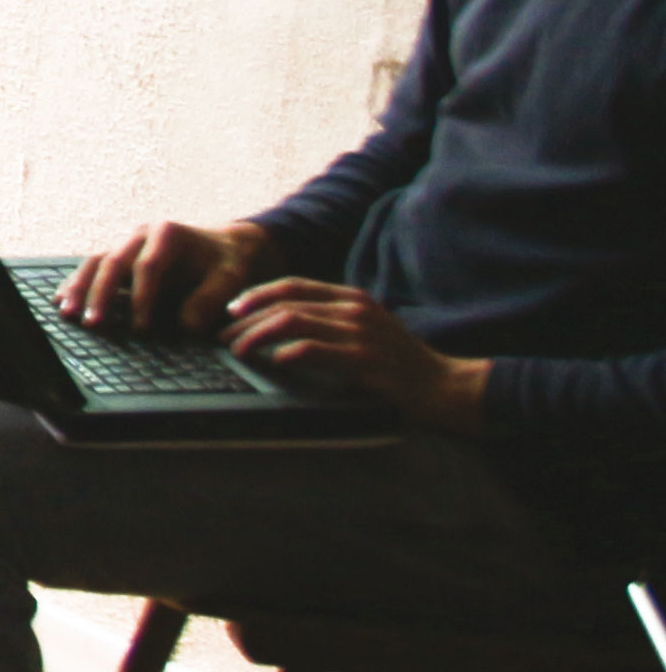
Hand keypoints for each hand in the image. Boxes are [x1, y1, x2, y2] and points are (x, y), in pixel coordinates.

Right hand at [56, 218, 275, 337]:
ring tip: (68, 313)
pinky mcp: (119, 256)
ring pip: (96, 262)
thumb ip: (211, 298)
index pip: (147, 266)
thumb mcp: (232, 278)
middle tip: (93, 323)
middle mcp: (140, 234)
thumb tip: (186, 324)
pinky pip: (93, 267)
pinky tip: (63, 300)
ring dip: (80, 289)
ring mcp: (126, 244)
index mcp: (167, 233)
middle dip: (100, 294)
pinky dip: (77, 284)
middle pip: (113, 262)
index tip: (140, 328)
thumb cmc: (227, 263)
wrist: (223, 247)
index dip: (142, 298)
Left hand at [220, 278, 490, 431]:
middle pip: (284, 303)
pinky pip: (315, 349)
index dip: (256, 295)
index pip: (292, 285)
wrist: (447, 387)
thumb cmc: (401, 364)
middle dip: (246, 320)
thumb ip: (330, 322)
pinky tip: (274, 362)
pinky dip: (288, 353)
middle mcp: (353, 308)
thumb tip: (279, 327)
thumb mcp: (365, 330)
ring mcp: (360, 333)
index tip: (231, 310)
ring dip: (256, 336)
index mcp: (351, 298)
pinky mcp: (365, 360)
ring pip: (291, 322)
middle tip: (223, 337)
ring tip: (238, 351)